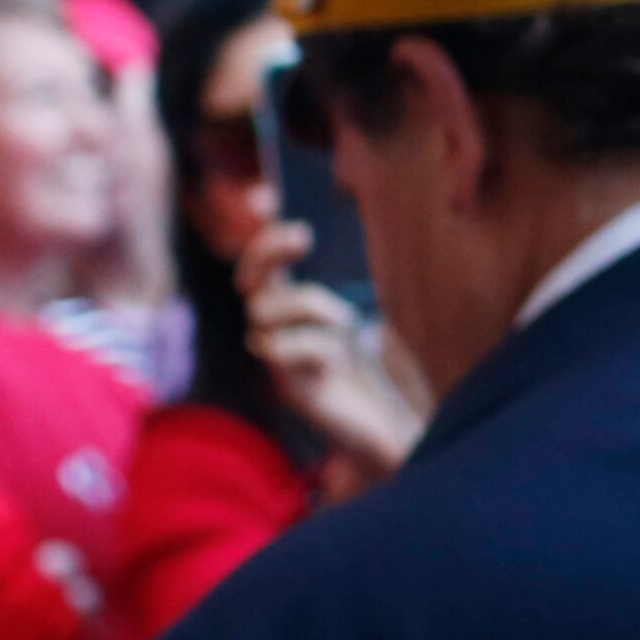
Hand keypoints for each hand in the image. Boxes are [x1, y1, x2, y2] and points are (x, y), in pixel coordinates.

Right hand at [235, 222, 423, 494]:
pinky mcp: (289, 388)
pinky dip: (312, 346)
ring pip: (269, 310)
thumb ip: (348, 286)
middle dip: (267, 251)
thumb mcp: (362, 322)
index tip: (276, 207)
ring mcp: (279, 362)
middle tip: (303, 235)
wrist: (386, 433)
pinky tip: (334, 363)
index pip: (263, 266)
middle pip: (252, 280)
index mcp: (296, 313)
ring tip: (345, 328)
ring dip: (312, 306)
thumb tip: (344, 233)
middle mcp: (279, 333)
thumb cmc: (375, 375)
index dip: (263, 238)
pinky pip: (281, 349)